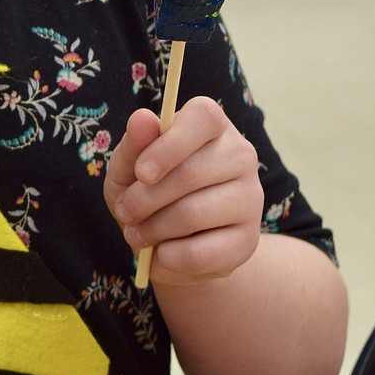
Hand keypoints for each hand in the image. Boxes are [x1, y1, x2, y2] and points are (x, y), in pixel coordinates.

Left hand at [104, 97, 262, 284]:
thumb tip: (142, 117)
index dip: (168, 145)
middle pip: (191, 173)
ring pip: (193, 214)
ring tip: (135, 233)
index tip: (141, 172)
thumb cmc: (146, 191)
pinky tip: (160, 252)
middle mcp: (240, 155)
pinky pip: (201, 253)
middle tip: (124, 211)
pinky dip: (168, 256)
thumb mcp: (128, 166)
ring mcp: (250, 198)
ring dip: (152, 229)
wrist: (170, 242)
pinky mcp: (248, 241)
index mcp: (212, 125)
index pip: (204, 117)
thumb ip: (134, 144)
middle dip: (144, 198)